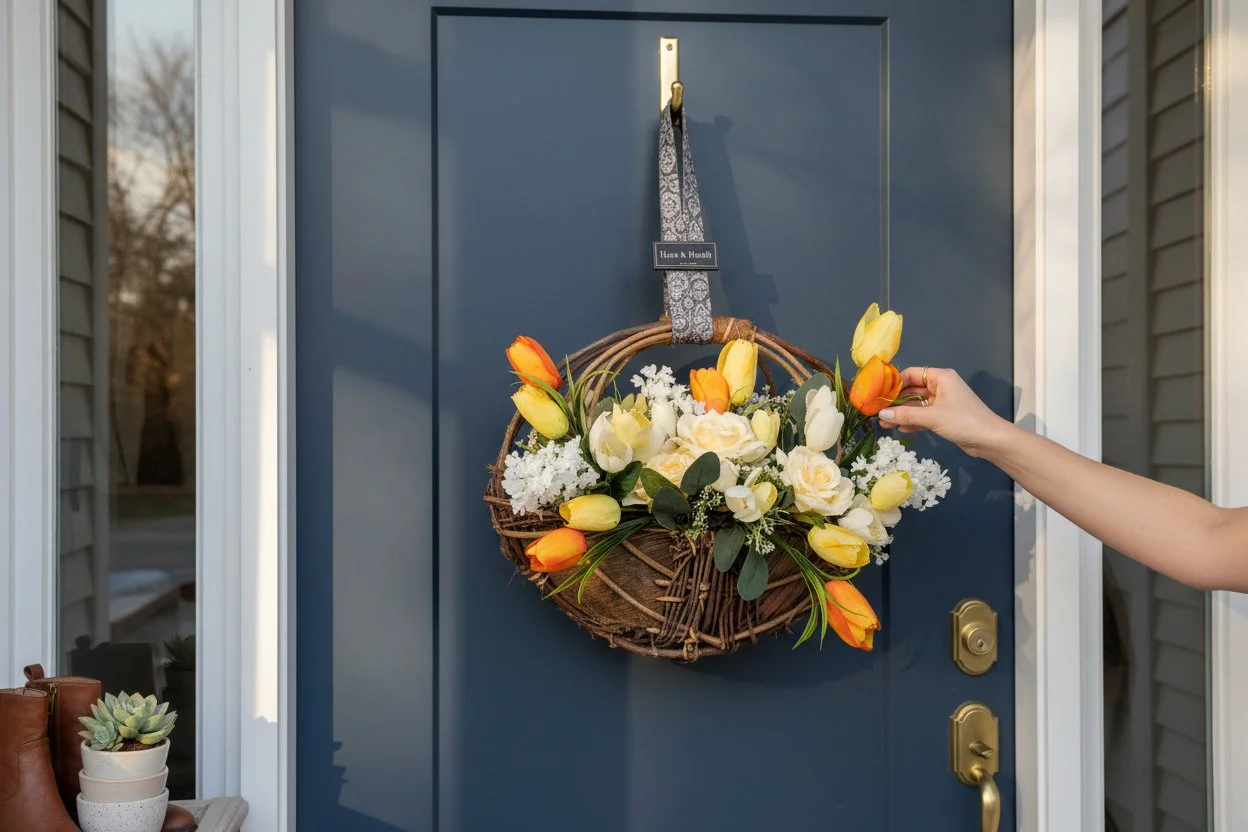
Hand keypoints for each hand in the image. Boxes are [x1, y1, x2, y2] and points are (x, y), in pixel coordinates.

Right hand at [877, 367, 1011, 456]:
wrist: (990, 440)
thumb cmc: (963, 421)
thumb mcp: (932, 417)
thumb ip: (906, 414)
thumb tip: (882, 414)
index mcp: (940, 377)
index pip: (911, 374)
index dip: (894, 382)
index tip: (878, 393)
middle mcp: (941, 386)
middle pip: (912, 390)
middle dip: (896, 401)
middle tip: (877, 410)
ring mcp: (943, 402)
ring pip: (916, 405)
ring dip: (902, 413)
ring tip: (883, 423)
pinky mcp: (944, 417)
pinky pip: (923, 416)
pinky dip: (912, 421)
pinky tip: (899, 428)